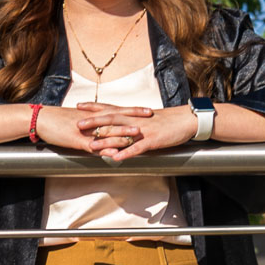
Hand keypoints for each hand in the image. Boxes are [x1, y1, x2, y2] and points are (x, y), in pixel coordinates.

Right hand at [30, 103, 148, 156]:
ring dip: (122, 132)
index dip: (133, 110)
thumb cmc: (58, 120)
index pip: (117, 110)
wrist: (41, 119)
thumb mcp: (78, 120)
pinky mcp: (77, 141)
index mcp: (94, 114)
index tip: (148, 110)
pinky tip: (113, 152)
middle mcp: (92, 120)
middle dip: (134, 118)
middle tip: (151, 117)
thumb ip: (93, 123)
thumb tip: (103, 127)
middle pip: (117, 118)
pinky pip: (93, 145)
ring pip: (107, 131)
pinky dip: (104, 148)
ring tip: (137, 133)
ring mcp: (85, 131)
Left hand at [74, 101, 197, 161]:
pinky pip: (137, 148)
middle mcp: (135, 120)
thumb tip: (121, 125)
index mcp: (134, 114)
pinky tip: (116, 158)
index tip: (78, 106)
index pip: (110, 108)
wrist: (187, 120)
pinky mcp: (153, 141)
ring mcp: (144, 131)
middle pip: (111, 118)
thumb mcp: (147, 119)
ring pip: (121, 134)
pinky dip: (125, 153)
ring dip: (105, 140)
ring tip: (91, 146)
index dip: (94, 107)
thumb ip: (133, 121)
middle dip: (93, 122)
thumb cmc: (168, 120)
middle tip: (77, 124)